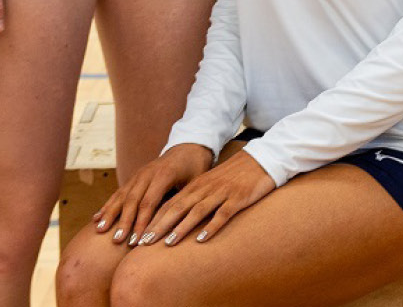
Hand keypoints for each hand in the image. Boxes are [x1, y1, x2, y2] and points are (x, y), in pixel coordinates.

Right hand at [94, 143, 211, 244]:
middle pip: (133, 200)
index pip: (150, 202)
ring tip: (99, 231)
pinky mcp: (134, 177)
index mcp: (164, 174)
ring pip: (122, 195)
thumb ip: (185, 200)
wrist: (189, 146)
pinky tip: (96, 218)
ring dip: (110, 214)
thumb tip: (179, 227)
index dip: (142, 222)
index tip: (136, 241)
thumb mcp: (196, 181)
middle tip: (116, 241)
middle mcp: (148, 173)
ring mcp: (139, 174)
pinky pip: (119, 192)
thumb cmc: (195, 168)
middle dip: (124, 221)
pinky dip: (107, 205)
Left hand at [136, 147, 274, 245]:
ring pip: (197, 211)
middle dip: (160, 226)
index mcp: (198, 184)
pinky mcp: (238, 198)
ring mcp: (223, 192)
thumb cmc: (236, 174)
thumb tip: (176, 216)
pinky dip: (211, 226)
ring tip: (168, 243)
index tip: (139, 237)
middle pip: (179, 208)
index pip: (171, 203)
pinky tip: (201, 239)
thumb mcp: (212, 182)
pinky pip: (222, 213)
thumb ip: (196, 195)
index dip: (154, 219)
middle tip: (144, 243)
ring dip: (182, 227)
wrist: (263, 158)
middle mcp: (207, 188)